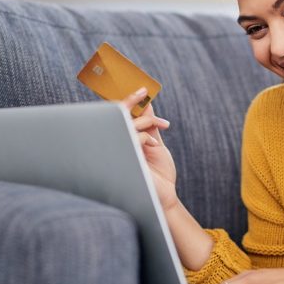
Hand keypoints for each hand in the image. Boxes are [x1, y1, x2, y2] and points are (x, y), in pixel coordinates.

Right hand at [121, 87, 179, 211]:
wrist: (164, 195)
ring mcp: (120, 151)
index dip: (126, 101)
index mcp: (126, 141)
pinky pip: (132, 137)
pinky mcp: (124, 158)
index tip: (141, 89)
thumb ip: (150, 126)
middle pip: (118, 116)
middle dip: (131, 101)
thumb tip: (146, 104)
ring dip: (146, 120)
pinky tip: (154, 145)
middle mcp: (119, 145)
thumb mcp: (156, 145)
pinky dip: (146, 136)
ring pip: (126, 124)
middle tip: (143, 91)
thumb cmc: (160, 173)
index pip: (119, 117)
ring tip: (163, 125)